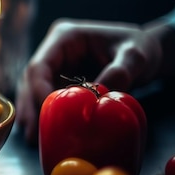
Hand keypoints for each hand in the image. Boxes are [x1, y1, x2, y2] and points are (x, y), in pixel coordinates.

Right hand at [16, 18, 174, 143]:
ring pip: (32, 89)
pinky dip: (42, 114)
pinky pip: (44, 97)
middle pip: (30, 79)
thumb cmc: (139, 48)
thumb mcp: (135, 56)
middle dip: (30, 107)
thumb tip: (98, 94)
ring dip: (31, 113)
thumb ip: (120, 72)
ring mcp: (54, 65)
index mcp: (64, 37)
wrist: (145, 53)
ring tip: (31, 138)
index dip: (37, 91)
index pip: (40, 66)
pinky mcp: (59, 80)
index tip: (47, 114)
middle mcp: (54, 50)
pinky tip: (41, 132)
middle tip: (32, 134)